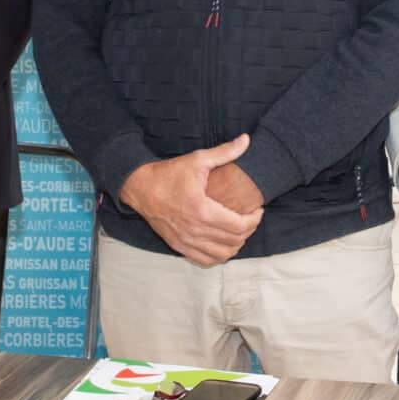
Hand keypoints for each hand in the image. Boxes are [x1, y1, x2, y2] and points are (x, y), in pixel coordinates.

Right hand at [119, 135, 262, 266]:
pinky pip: (206, 260)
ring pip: (222, 254)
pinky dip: (219, 254)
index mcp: (202, 210)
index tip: (258, 210)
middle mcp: (195, 230)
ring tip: (239, 229)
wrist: (140, 188)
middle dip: (249, 230)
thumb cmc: (170, 173)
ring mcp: (186, 241)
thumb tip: (246, 139)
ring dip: (236, 244)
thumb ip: (225, 152)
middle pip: (234, 241)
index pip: (239, 225)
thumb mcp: (197, 159)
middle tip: (251, 218)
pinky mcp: (179, 246)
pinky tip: (223, 241)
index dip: (255, 219)